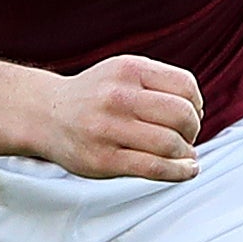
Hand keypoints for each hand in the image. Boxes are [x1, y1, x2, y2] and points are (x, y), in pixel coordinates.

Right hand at [37, 55, 203, 181]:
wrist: (45, 115)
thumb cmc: (93, 96)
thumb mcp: (122, 73)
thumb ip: (157, 83)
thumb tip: (197, 111)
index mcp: (128, 70)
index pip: (185, 86)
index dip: (197, 104)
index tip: (192, 115)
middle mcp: (118, 96)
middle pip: (182, 116)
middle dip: (193, 130)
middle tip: (186, 137)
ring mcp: (110, 129)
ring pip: (171, 144)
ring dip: (186, 153)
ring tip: (182, 154)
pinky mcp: (104, 159)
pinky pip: (155, 168)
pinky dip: (179, 172)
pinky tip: (186, 170)